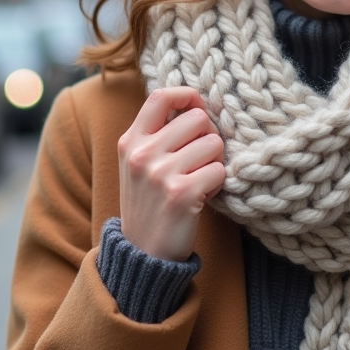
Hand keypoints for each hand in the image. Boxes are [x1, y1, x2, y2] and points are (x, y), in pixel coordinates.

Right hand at [117, 87, 226, 261]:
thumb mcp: (140, 164)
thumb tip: (197, 105)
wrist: (143, 254)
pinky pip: (219, 171)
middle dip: (208, 137)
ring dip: (214, 163)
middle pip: (198, 119)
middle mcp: (142, 154)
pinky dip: (217, 184)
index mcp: (130, 141)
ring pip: (213, 144)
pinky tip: (201, 197)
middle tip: (199, 161)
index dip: (188, 96)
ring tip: (197, 181)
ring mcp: (160, 174)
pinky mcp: (181, 194)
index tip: (198, 109)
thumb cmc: (150, 203)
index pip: (161, 96)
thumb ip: (159, 134)